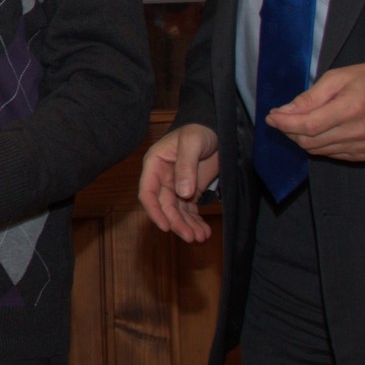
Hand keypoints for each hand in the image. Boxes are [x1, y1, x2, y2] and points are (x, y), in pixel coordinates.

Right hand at [138, 123, 220, 242]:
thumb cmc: (199, 130)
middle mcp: (162, 178)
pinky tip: (204, 231)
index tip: (166, 226)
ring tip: (201, 237)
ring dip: (188, 226)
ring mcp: (176, 186)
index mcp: (155, 165)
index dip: (154, 211)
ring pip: (178, 212)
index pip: (148, 192)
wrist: (216, 128)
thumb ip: (186, 166)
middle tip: (191, 237)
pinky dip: (196, 221)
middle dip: (177, 223)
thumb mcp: (192, 142)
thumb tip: (182, 193)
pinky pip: (190, 210)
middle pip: (165, 206)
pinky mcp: (191, 191)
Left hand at [263, 61, 364, 162]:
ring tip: (300, 121)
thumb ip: (309, 97)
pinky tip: (319, 130)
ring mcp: (362, 146)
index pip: (308, 125)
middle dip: (289, 130)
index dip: (285, 123)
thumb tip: (283, 112)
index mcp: (350, 109)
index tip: (271, 116)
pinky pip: (330, 154)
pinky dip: (318, 144)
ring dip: (302, 137)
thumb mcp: (335, 78)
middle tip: (282, 117)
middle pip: (309, 141)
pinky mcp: (364, 154)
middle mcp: (357, 132)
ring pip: (317, 150)